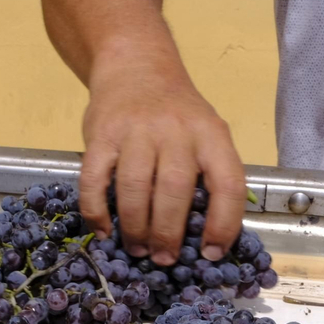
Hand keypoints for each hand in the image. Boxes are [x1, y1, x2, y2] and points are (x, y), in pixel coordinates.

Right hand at [78, 53, 245, 264]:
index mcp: (211, 134)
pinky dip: (97, 211)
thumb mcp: (206, 131)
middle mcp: (176, 130)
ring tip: (138, 249)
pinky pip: (95, 180)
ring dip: (136, 227)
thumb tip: (205, 235)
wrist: (136, 64)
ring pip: (136, 188)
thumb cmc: (176, 111)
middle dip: (169, 234)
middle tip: (164, 258)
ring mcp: (135, 131)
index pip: (227, 184)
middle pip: (175, 190)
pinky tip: (104, 231)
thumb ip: (208, 172)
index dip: (223, 224)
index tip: (210, 253)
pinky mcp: (101, 135)